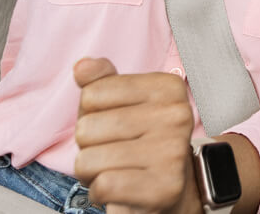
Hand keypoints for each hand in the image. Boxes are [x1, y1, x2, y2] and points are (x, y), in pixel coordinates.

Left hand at [74, 58, 201, 213]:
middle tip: (112, 153)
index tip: (113, 127)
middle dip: (87, 147)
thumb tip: (82, 67)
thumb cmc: (139, 143)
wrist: (169, 189)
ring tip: (114, 170)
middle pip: (87, 127)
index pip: (92, 93)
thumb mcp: (120, 105)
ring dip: (91, 172)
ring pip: (89, 159)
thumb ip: (101, 81)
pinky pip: (103, 185)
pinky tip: (120, 189)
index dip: (90, 115)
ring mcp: (173, 151)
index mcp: (168, 87)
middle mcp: (176, 115)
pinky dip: (100, 192)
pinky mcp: (165, 186)